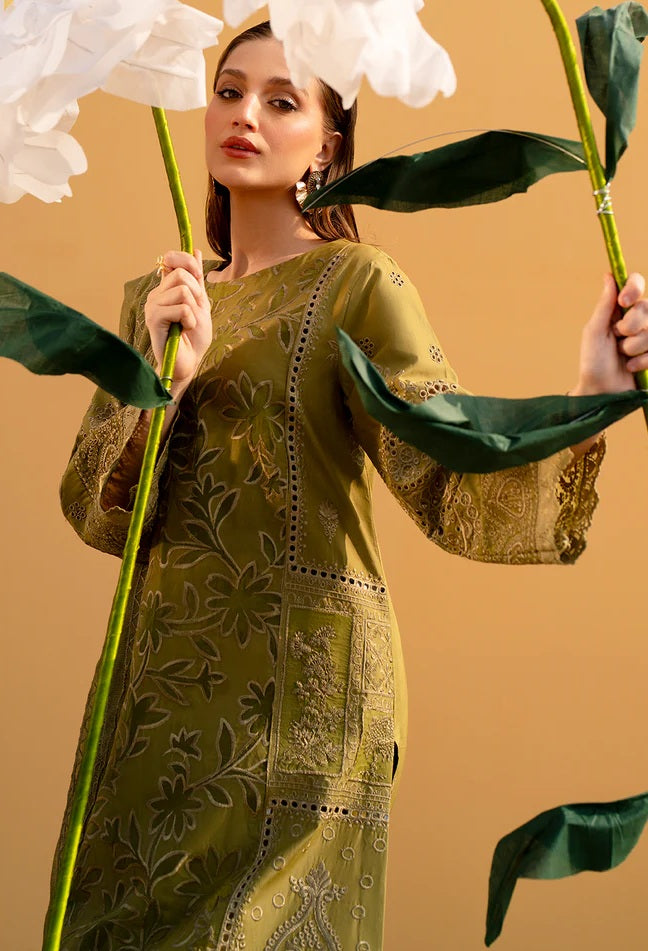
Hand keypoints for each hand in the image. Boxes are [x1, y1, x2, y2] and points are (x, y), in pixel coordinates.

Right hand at [145, 249, 211, 397]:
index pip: (172, 258)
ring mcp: (152, 305)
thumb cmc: (194, 337)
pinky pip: (181, 307)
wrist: (188, 362)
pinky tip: (183, 330)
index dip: (188, 263)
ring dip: (193, 310)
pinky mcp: (153, 317)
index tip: (198, 280)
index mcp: (166, 288)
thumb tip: (196, 250)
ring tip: (187, 324)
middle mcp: (156, 293)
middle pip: (181, 273)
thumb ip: (197, 280)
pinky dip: (189, 320)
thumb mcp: (201, 303)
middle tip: (193, 313)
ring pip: (182, 289)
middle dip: (196, 293)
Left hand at [572, 272, 647, 394]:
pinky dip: (642, 360)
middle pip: (647, 307)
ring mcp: (647, 336)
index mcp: (619, 310)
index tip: (624, 301)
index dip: (634, 288)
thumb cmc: (592, 362)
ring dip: (634, 346)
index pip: (636, 284)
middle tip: (618, 338)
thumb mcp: (594, 332)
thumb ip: (604, 305)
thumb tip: (609, 275)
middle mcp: (637, 319)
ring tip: (622, 356)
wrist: (601, 391)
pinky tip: (631, 367)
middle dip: (631, 325)